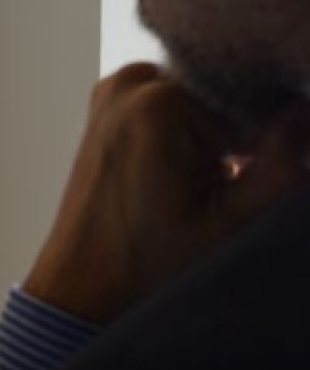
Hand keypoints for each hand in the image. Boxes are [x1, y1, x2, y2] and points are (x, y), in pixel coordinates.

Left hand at [24, 63, 309, 323]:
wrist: (83, 287)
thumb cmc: (151, 264)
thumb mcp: (235, 220)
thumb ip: (284, 162)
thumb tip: (306, 110)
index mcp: (159, 100)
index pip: (252, 92)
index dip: (273, 133)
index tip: (260, 171)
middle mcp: (130, 83)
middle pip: (222, 92)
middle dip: (242, 133)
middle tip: (232, 181)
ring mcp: (112, 93)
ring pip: (200, 98)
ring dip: (217, 134)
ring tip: (204, 185)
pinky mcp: (105, 110)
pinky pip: (170, 105)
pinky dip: (189, 133)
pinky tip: (187, 177)